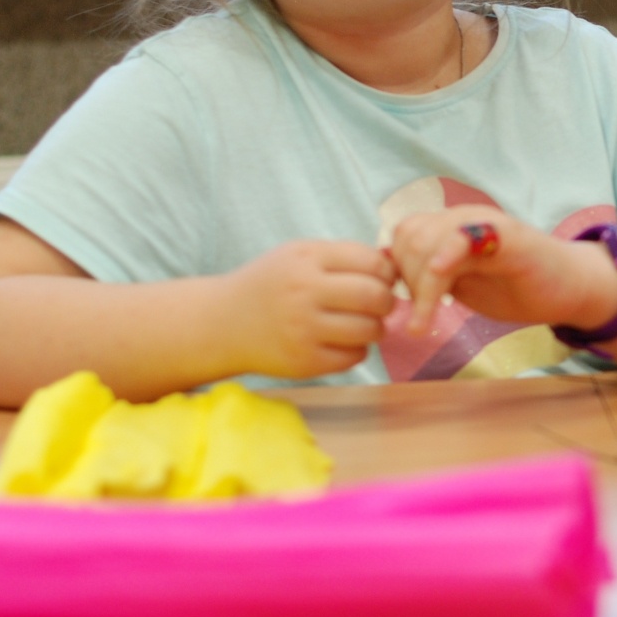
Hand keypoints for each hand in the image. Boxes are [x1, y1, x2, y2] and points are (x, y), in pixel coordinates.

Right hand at [216, 240, 397, 378]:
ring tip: (363, 323)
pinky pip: (354, 356)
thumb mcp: (300, 255)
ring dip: (376, 328)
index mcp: (307, 259)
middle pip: (376, 297)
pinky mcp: (304, 361)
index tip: (382, 280)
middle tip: (380, 305)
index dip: (386, 273)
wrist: (221, 323)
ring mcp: (303, 329)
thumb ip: (344, 256)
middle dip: (387, 301)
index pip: (373, 263)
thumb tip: (395, 269)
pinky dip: (357, 350)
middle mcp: (304, 292)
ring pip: (370, 329)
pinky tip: (342, 341)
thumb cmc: (272, 284)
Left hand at [388, 206, 616, 335]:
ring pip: (428, 241)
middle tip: (417, 316)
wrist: (572, 290)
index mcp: (454, 225)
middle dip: (406, 280)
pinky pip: (464, 239)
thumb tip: (394, 279)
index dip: (399, 268)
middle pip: (411, 237)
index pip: (406, 233)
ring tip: (425, 321)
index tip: (408, 302)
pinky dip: (442, 263)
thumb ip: (434, 276)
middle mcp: (467, 217)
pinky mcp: (508, 237)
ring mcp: (488, 224)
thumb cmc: (520, 288)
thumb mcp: (466, 283)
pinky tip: (439, 295)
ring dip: (420, 287)